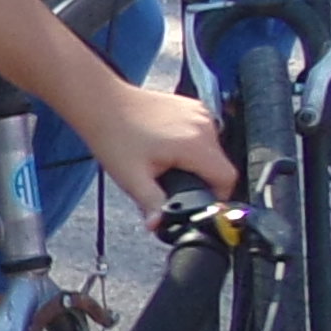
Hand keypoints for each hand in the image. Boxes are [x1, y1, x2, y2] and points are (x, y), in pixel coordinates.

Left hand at [75, 81, 234, 206]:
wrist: (103, 104)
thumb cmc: (114, 137)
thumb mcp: (132, 179)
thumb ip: (152, 205)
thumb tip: (160, 226)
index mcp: (194, 143)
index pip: (227, 178)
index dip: (217, 197)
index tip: (197, 204)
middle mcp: (203, 124)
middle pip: (221, 166)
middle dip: (202, 182)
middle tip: (173, 187)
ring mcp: (200, 113)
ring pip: (214, 151)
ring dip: (198, 165)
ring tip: (168, 167)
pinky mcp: (193, 108)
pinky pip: (205, 136)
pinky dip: (194, 148)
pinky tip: (170, 151)